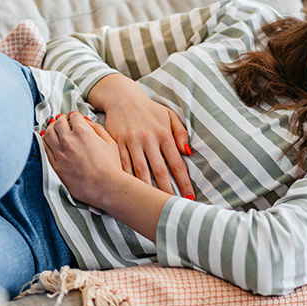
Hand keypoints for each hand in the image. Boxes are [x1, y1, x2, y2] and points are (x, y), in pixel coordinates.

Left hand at [40, 112, 127, 208]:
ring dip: (51, 128)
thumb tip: (87, 122)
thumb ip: (97, 128)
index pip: (74, 117)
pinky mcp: (56, 165)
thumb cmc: (111, 167)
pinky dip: (45, 141)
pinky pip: (45, 149)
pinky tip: (48, 139)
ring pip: (48, 134)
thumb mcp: (110, 141)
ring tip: (53, 128)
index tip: (74, 118)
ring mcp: (60, 153)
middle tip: (62, 120)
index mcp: (83, 131)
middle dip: (61, 119)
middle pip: (59, 123)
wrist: (106, 186)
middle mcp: (69, 140)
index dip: (74, 116)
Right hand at [89, 75, 193, 198]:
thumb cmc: (149, 109)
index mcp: (163, 134)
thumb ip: (181, 133)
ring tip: (153, 204)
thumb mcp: (169, 115)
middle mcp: (148, 139)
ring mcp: (131, 143)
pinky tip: (131, 192)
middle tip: (172, 207)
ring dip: (147, 190)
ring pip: (140, 171)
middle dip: (167, 191)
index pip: (176, 163)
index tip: (189, 197)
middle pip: (159, 171)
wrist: (122, 98)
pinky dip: (127, 180)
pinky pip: (123, 166)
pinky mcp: (117, 144)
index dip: (184, 182)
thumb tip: (188, 152)